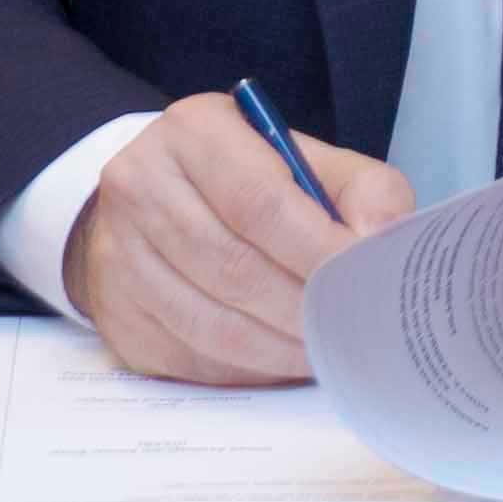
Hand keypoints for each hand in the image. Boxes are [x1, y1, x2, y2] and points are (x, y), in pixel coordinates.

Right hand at [61, 106, 407, 383]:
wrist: (153, 201)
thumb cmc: (244, 181)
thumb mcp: (304, 159)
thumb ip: (361, 188)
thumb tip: (385, 236)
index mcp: (193, 132)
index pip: (258, 201)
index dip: (317, 250)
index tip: (362, 281)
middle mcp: (140, 186)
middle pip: (233, 267)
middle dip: (303, 308)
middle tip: (352, 329)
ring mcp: (117, 256)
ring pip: (210, 323)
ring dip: (279, 349)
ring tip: (327, 351)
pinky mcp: (117, 317)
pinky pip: (190, 356)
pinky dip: (247, 369)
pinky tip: (282, 361)